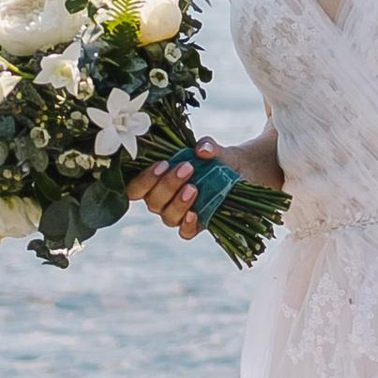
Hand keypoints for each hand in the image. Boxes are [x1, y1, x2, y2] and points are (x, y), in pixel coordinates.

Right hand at [128, 128, 281, 239]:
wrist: (242, 170)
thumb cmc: (216, 158)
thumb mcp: (213, 148)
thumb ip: (207, 145)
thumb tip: (202, 150)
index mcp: (156, 180)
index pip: (135, 188)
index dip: (144, 180)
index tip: (163, 164)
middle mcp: (163, 200)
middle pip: (152, 202)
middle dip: (167, 185)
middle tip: (187, 169)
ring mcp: (179, 214)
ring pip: (167, 217)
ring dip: (178, 203)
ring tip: (194, 188)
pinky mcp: (197, 224)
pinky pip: (185, 232)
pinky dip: (188, 224)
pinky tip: (195, 214)